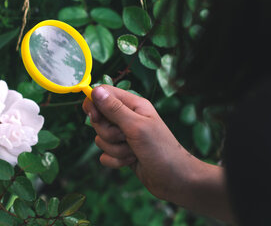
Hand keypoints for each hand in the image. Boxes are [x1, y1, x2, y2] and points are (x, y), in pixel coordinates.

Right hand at [83, 86, 210, 202]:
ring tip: (133, 152)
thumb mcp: (136, 126)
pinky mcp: (122, 153)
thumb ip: (114, 109)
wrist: (176, 181)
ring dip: (115, 149)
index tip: (94, 117)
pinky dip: (115, 160)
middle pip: (99, 119)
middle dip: (108, 132)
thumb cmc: (161, 150)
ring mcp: (125, 136)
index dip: (94, 103)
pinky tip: (131, 162)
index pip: (104, 93)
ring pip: (101, 138)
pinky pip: (105, 154)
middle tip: (125, 138)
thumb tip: (95, 90)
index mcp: (133, 105)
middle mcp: (128, 118)